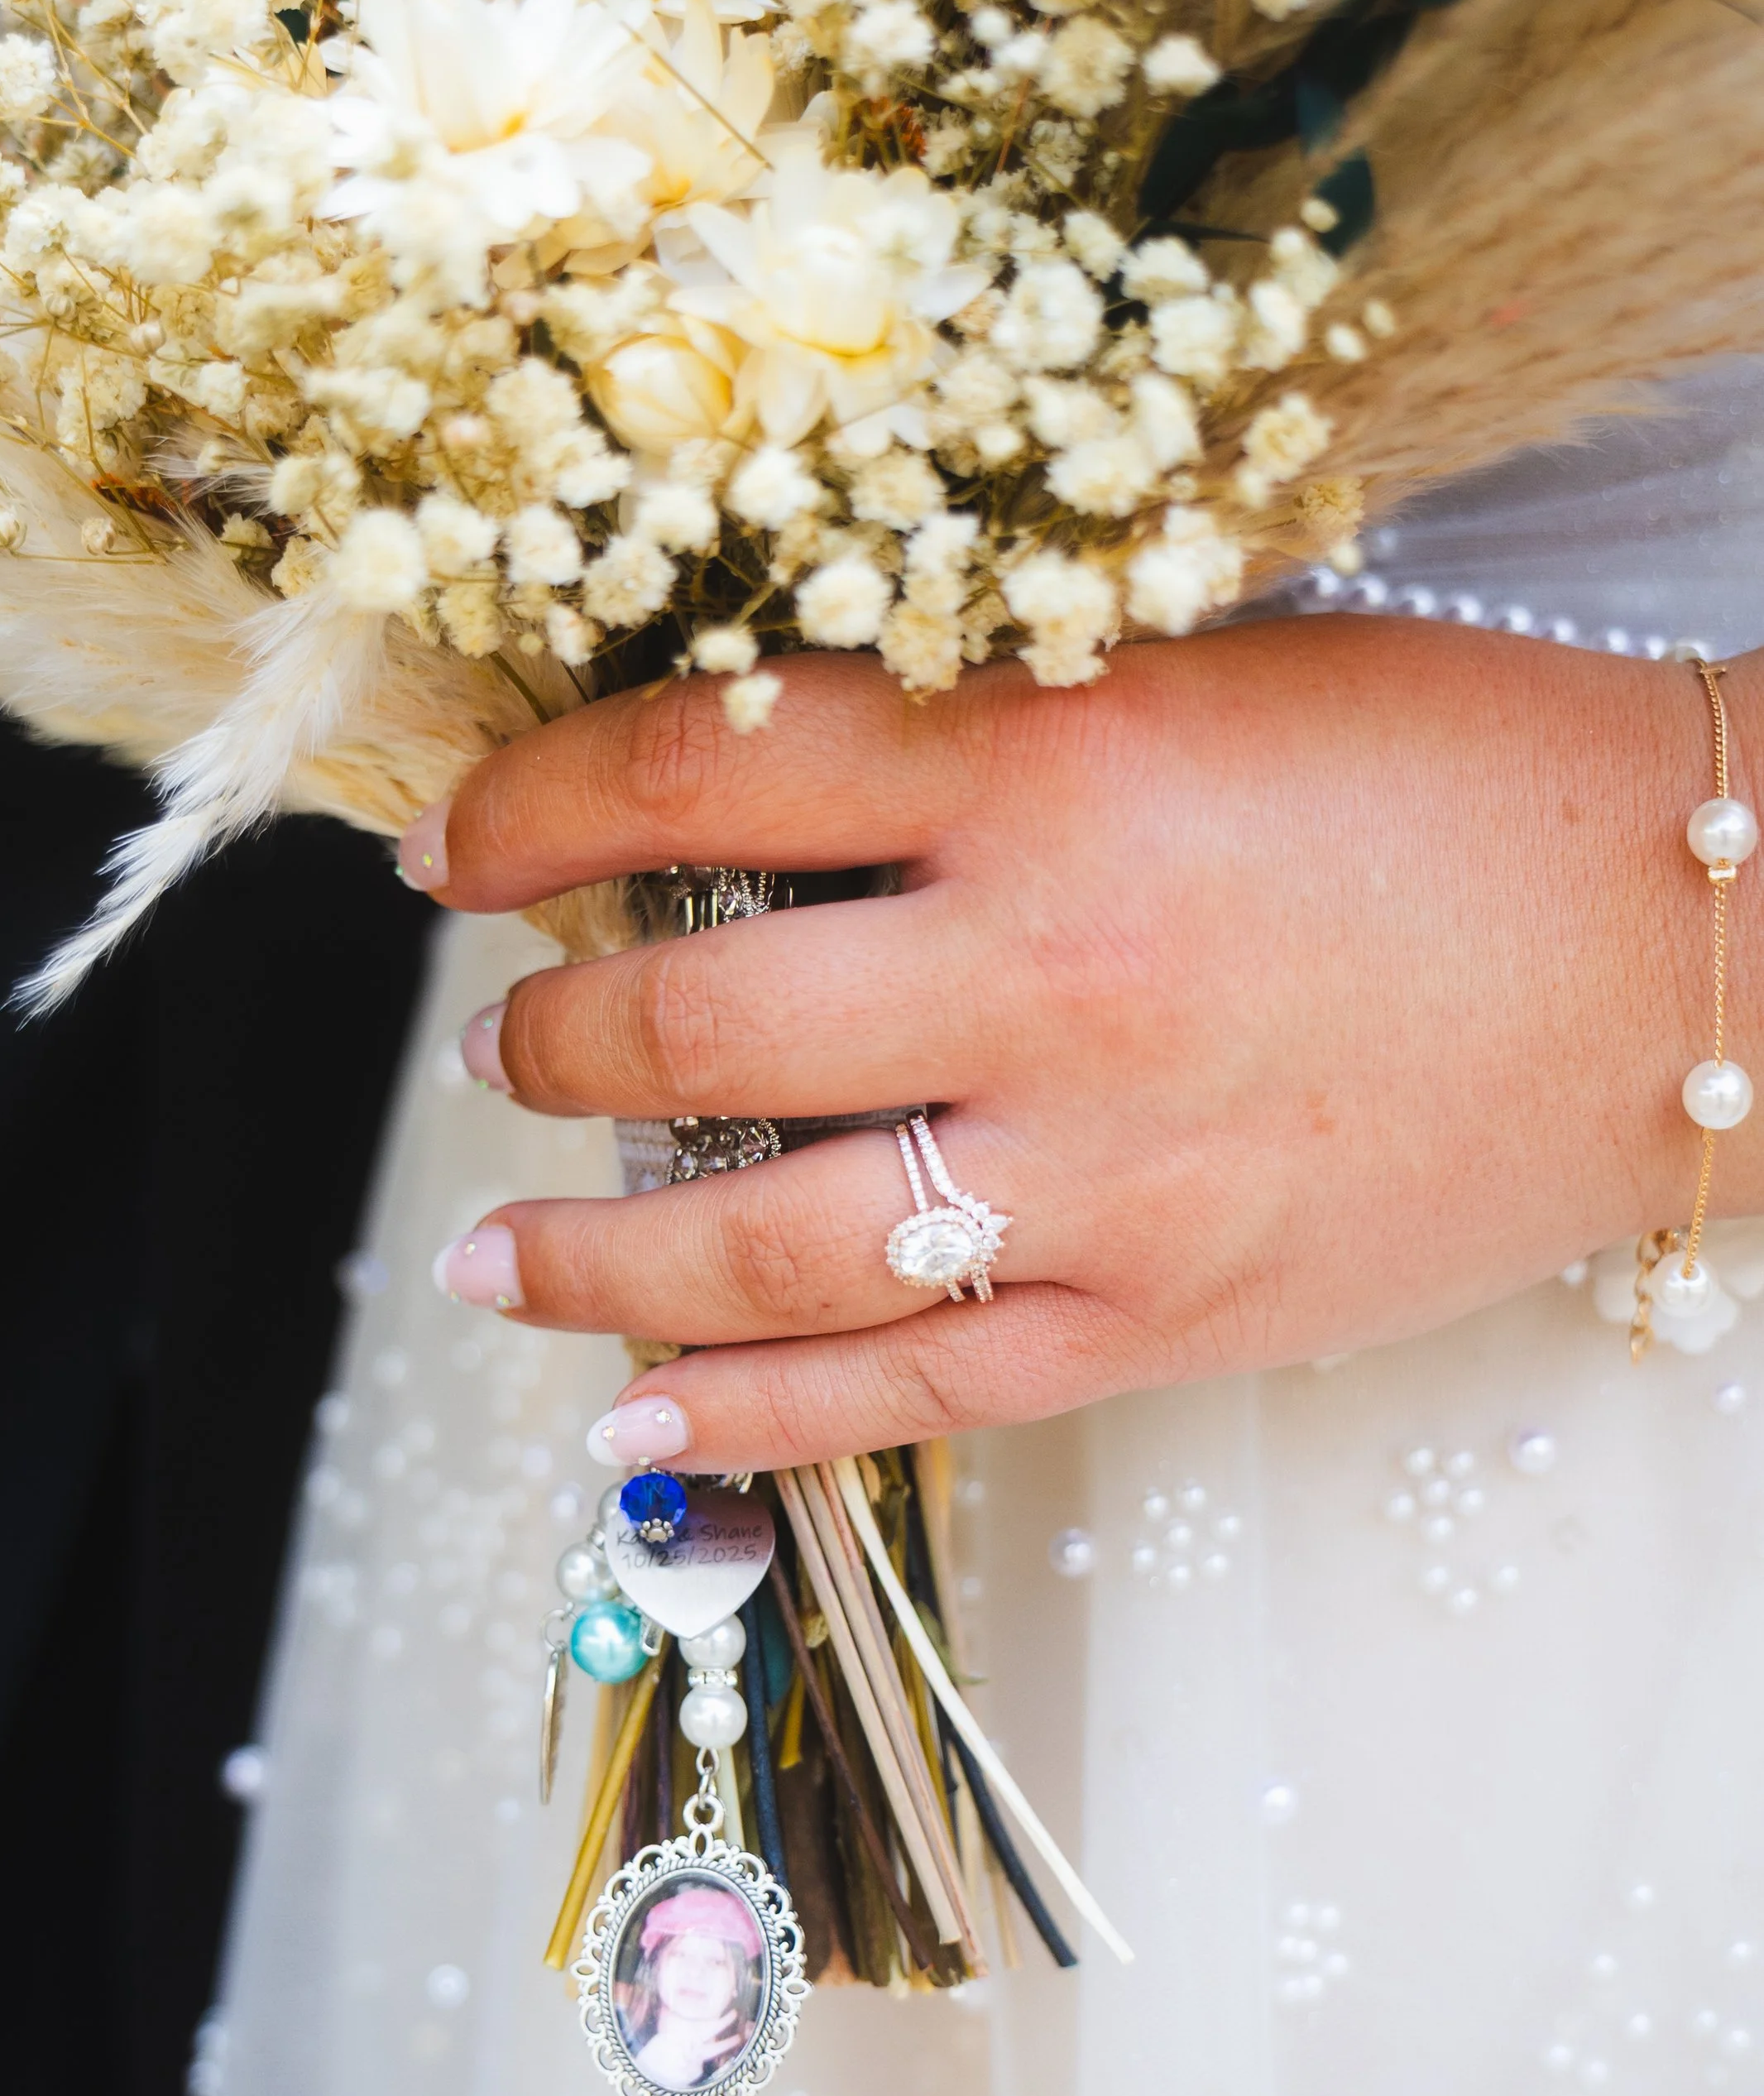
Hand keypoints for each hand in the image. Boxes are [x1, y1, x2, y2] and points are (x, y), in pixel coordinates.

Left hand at [406, 621, 1760, 1470]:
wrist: (1696, 945)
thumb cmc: (1456, 773)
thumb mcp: (1191, 679)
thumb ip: (969, 737)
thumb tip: (735, 796)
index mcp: (1053, 760)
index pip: (698, 771)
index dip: (528, 810)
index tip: (455, 850)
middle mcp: (1052, 971)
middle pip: (689, 1023)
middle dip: (543, 1038)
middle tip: (499, 1041)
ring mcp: (1107, 1171)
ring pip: (758, 1243)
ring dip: (586, 1249)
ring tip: (490, 1247)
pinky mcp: (1167, 1316)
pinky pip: (906, 1387)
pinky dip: (743, 1415)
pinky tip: (629, 1416)